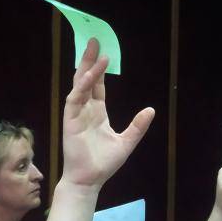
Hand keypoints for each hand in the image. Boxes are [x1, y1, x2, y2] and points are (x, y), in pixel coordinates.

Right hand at [61, 39, 154, 189]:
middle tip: (94, 41)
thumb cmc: (104, 163)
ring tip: (94, 51)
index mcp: (97, 113)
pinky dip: (83, 85)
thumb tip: (151, 110)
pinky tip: (91, 75)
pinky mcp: (70, 120)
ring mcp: (77, 114)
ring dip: (87, 68)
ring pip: (80, 85)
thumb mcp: (126, 142)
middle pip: (87, 80)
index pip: (98, 86)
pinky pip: (75, 98)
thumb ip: (137, 127)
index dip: (100, 70)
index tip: (104, 54)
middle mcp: (85, 110)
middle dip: (90, 61)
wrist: (90, 179)